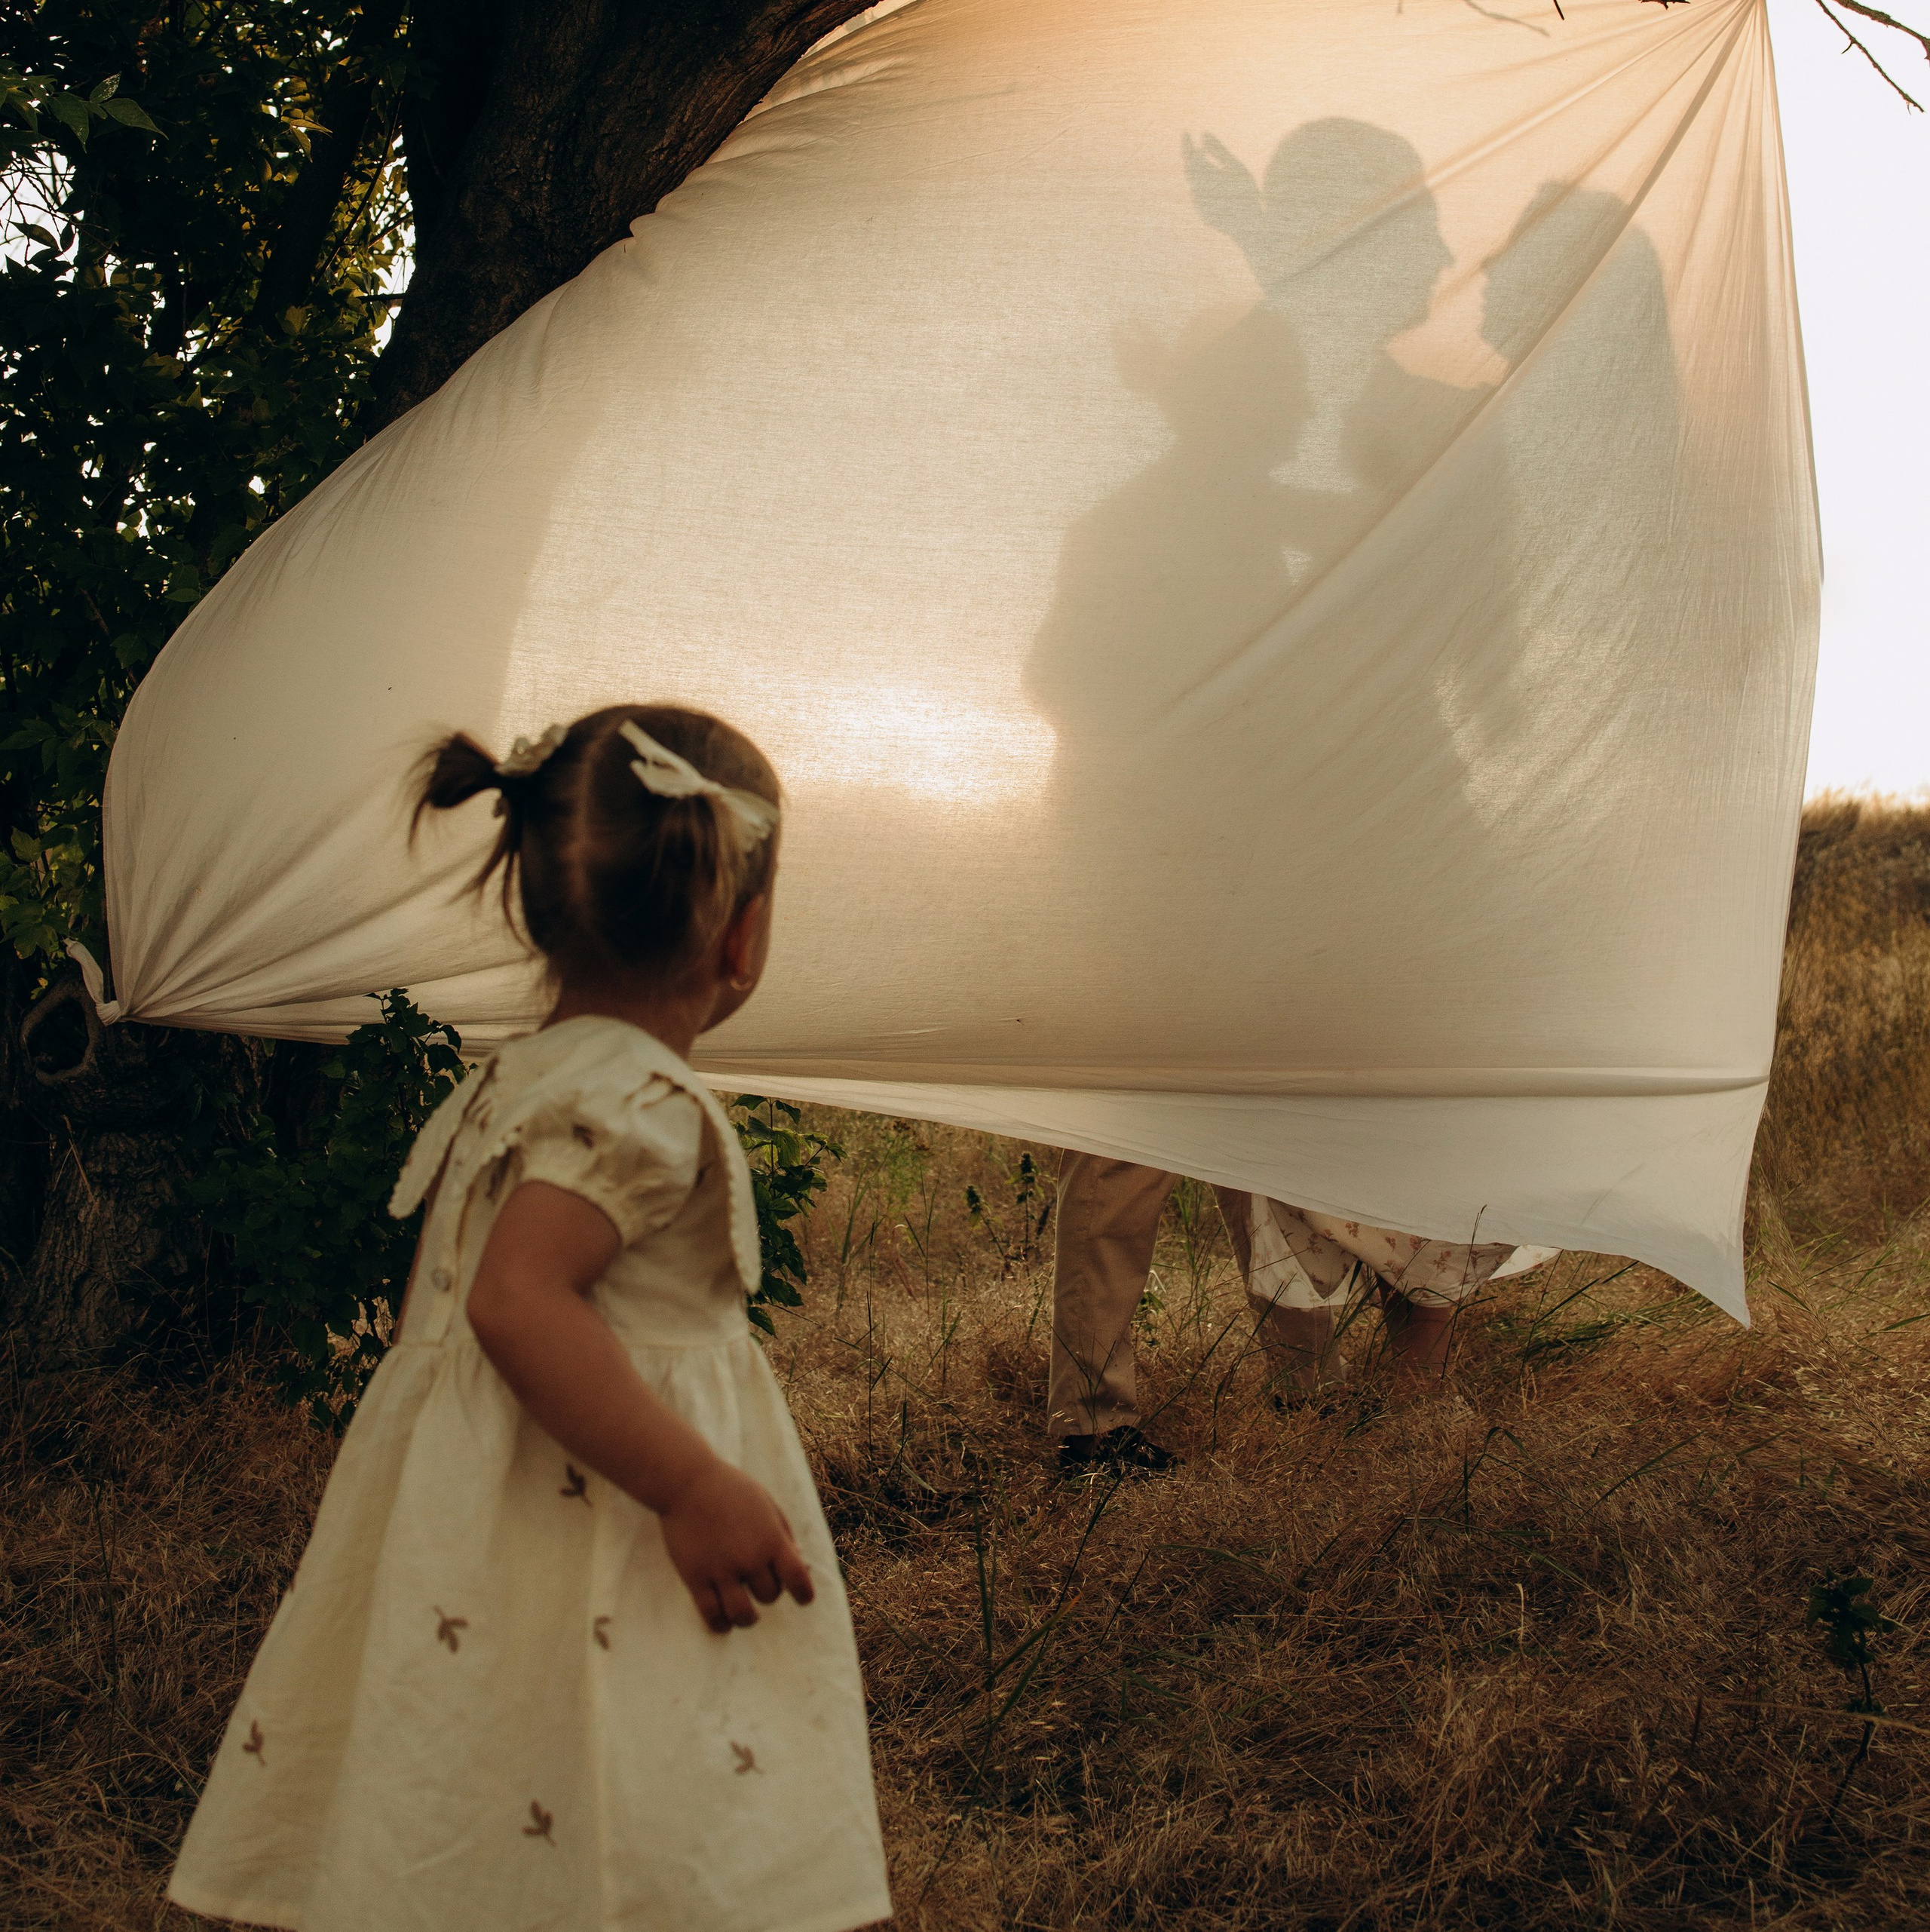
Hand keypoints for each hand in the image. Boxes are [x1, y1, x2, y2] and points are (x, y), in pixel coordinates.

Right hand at [658, 1456, 815, 1634]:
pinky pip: (711, 1614)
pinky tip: (724, 1622)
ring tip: (745, 1614)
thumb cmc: (731, 1490)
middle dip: (768, 1592)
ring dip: (747, 1618)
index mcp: (771, 1539)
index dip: (804, 1594)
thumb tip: (800, 1565)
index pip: (798, 1579)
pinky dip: (720, 1624)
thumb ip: (784, 1535)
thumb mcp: (767, 1506)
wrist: (687, 1481)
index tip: (803, 1599)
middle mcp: (749, 1558)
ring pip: (742, 1614)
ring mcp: (721, 1569)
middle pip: (769, 1595)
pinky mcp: (695, 1577)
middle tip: (758, 1583)